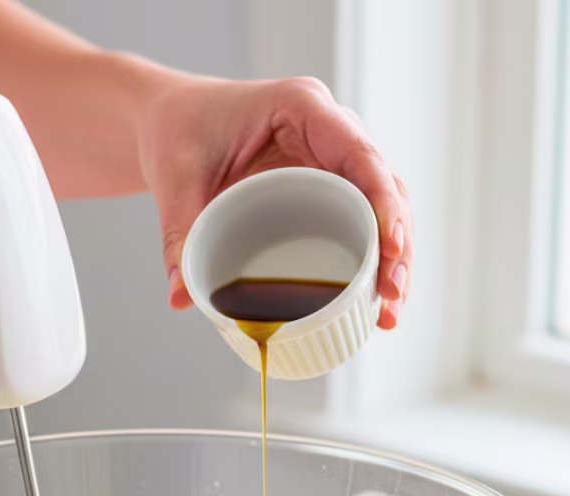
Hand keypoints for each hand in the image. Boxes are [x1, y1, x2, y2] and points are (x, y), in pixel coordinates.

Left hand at [139, 75, 411, 329]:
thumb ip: (178, 235)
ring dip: (394, 260)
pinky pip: (363, 221)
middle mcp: (330, 132)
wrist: (172, 123)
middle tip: (391, 295)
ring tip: (388, 313)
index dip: (383, 201)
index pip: (360, 155)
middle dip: (396, 245)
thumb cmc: (179, 133)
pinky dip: (373, 261)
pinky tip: (376, 303)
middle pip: (384, 187)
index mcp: (302, 109)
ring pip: (383, 208)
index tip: (392, 247)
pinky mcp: (328, 189)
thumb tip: (180, 298)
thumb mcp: (175, 180)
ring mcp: (334, 161)